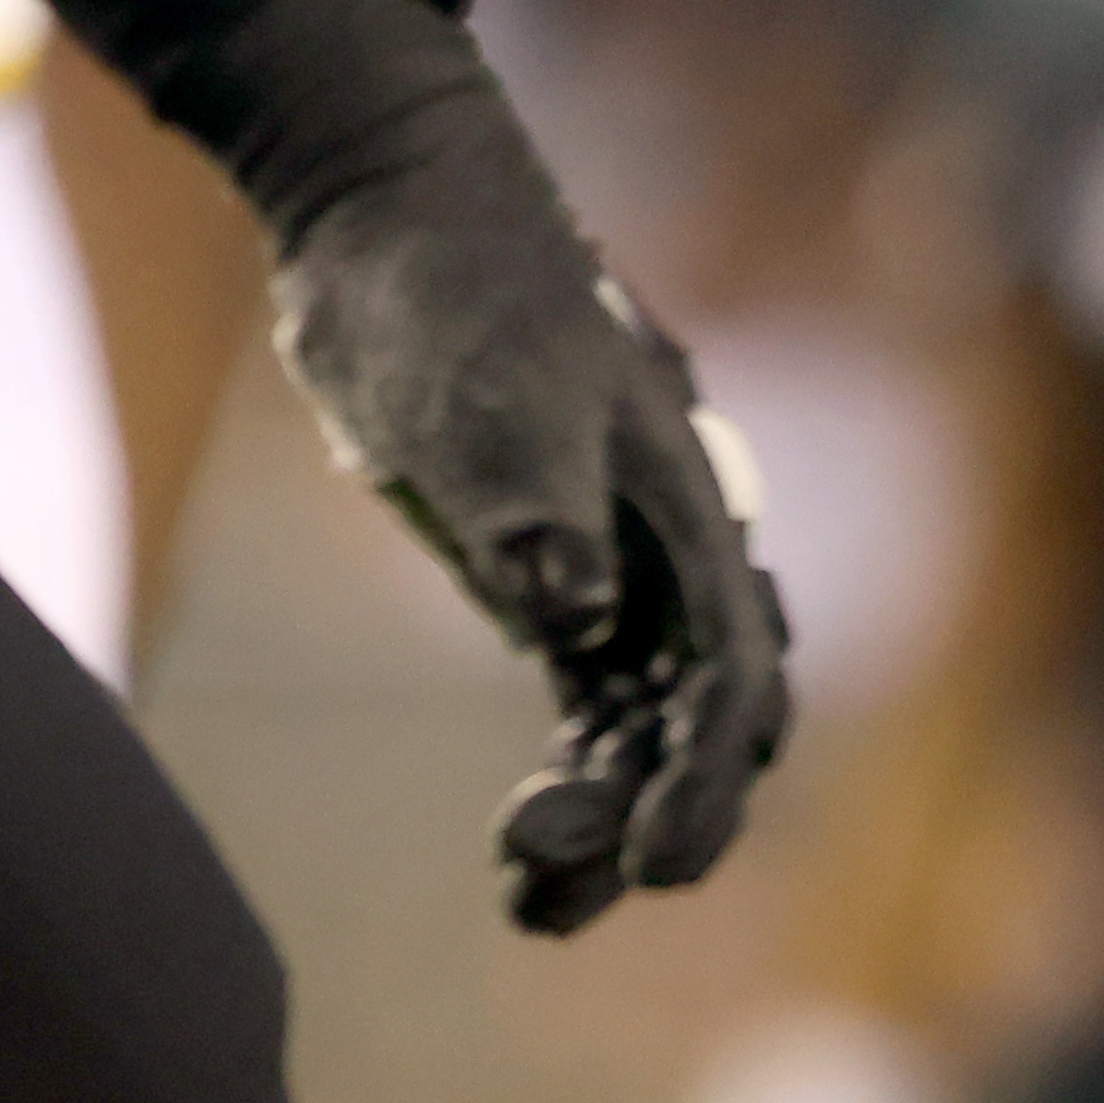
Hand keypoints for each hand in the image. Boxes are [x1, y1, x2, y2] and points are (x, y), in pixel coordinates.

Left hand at [218, 0, 790, 927]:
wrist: (379, 202)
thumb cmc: (440, 285)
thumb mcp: (480, 387)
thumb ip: (530, 498)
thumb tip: (573, 610)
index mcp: (686, 502)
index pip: (724, 670)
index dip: (700, 775)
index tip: (649, 862)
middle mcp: (670, 543)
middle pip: (700, 714)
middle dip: (648, 810)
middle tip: (554, 889)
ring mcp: (615, 557)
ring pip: (646, 719)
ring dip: (604, 809)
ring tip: (529, 900)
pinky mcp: (551, 567)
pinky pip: (589, 696)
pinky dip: (572, 768)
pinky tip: (522, 844)